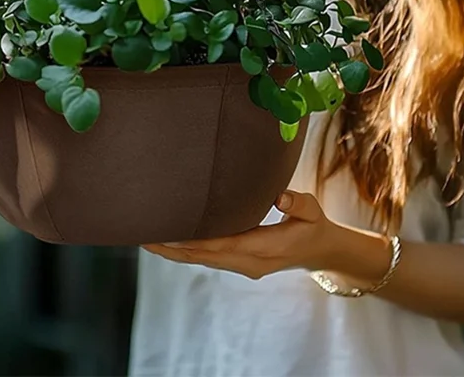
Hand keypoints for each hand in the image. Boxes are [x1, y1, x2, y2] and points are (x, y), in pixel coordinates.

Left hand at [141, 191, 336, 279]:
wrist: (319, 251)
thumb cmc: (313, 225)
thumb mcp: (313, 211)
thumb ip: (298, 203)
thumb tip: (280, 198)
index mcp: (267, 248)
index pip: (226, 244)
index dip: (198, 239)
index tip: (172, 233)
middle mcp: (250, 261)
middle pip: (205, 256)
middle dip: (174, 248)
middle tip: (144, 235)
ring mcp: (242, 265)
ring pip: (202, 260)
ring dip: (175, 251)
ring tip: (146, 238)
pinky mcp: (238, 263)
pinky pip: (207, 258)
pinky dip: (186, 251)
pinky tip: (167, 242)